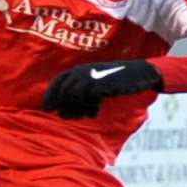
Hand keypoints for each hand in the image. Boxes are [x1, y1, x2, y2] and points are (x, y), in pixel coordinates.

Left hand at [41, 60, 162, 118]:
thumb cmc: (118, 79)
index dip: (51, 95)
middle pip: (64, 90)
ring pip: (74, 95)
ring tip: (78, 117)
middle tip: (63, 117)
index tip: (48, 108)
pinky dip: (89, 108)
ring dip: (75, 108)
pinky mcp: (101, 84)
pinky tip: (94, 113)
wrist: (139, 74)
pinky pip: (88, 98)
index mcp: (80, 69)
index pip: (58, 81)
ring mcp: (91, 77)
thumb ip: (83, 89)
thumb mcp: (98, 81)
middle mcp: (83, 71)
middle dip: (61, 105)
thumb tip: (66, 107)